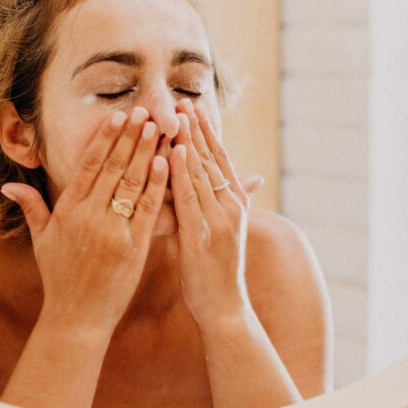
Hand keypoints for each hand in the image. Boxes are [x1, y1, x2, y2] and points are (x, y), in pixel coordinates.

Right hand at [0, 107, 168, 330]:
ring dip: (147, 152)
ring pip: (132, 182)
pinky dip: (157, 184)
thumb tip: (9, 186)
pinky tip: (165, 163)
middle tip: (146, 110)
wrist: (76, 318)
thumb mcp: (42, 241)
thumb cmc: (60, 278)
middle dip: (131, 136)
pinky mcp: (134, 247)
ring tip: (160, 128)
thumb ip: (32, 209)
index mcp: (68, 210)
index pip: (89, 165)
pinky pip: (147, 209)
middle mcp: (89, 216)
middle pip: (113, 167)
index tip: (119, 116)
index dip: (105, 138)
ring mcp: (112, 231)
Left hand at [169, 99, 254, 328]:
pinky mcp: (203, 234)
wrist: (224, 307)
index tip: (193, 106)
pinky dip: (182, 173)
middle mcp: (231, 206)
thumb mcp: (221, 232)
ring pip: (201, 172)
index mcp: (235, 203)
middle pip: (212, 159)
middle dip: (196, 128)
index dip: (207, 131)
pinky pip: (190, 198)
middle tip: (181, 100)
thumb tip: (202, 184)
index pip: (221, 158)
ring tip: (175, 115)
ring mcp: (219, 219)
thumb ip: (213, 204)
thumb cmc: (215, 272)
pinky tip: (172, 152)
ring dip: (188, 141)